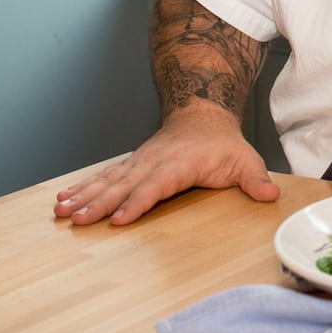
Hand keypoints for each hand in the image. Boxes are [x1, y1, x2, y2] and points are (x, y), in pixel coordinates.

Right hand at [52, 105, 279, 225]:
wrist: (202, 112)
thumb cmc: (222, 142)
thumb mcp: (245, 158)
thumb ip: (255, 179)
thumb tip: (270, 195)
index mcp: (180, 164)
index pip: (156, 186)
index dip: (137, 203)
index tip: (118, 219)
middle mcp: (154, 162)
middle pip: (124, 185)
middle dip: (99, 203)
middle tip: (77, 220)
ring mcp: (139, 162)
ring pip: (108, 180)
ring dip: (84, 196)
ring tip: (61, 211)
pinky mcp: (131, 165)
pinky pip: (104, 177)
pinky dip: (83, 188)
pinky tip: (64, 200)